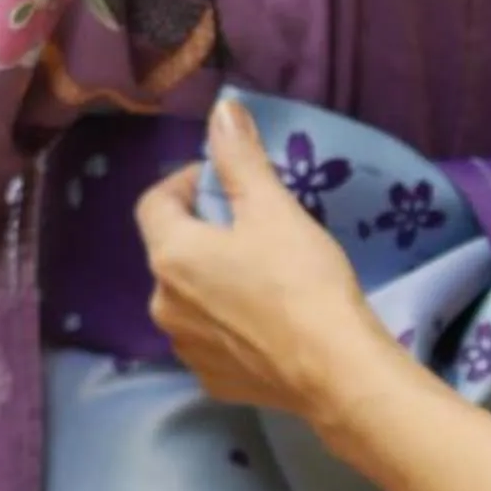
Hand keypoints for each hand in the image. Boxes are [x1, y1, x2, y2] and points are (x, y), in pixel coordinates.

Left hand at [136, 96, 380, 421]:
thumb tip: (221, 109)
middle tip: (255, 228)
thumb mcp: (273, 208)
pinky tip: (268, 324)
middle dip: (205, 233)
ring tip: (265, 277)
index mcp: (171, 256)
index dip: (186, 181)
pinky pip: (211, 340)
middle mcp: (163, 305)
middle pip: (173, 252)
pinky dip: (230, 326)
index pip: (155, 201)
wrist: (335, 371)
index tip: (226, 181)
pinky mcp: (213, 381)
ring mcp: (185, 348)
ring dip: (214, 281)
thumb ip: (239, 158)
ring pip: (190, 298)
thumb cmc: (302, 280)